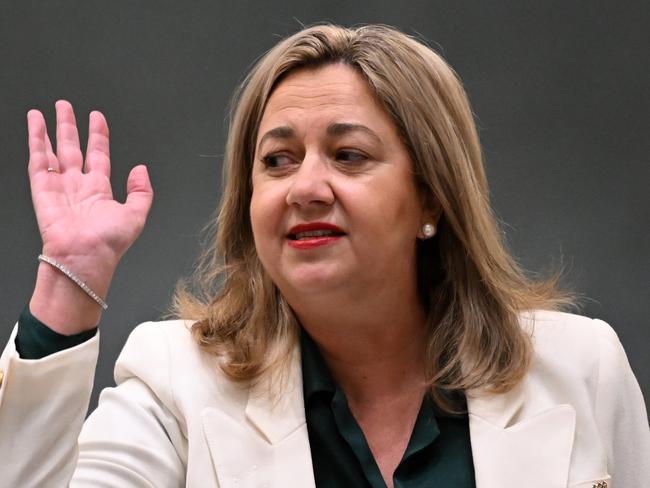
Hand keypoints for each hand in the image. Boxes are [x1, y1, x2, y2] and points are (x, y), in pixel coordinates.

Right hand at [27, 100, 153, 332]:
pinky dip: (36, 138)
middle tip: (67, 107)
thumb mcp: (136, 215)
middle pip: (74, 148)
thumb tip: (141, 169)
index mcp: (99, 191)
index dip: (98, 136)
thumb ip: (141, 191)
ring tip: (51, 108)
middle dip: (71, 127)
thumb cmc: (108, 243)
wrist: (84, 256)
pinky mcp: (42, 187)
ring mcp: (59, 185)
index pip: (98, 155)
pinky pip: (38, 158)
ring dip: (52, 128)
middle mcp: (78, 186)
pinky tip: (35, 122)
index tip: (97, 117)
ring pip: (55, 149)